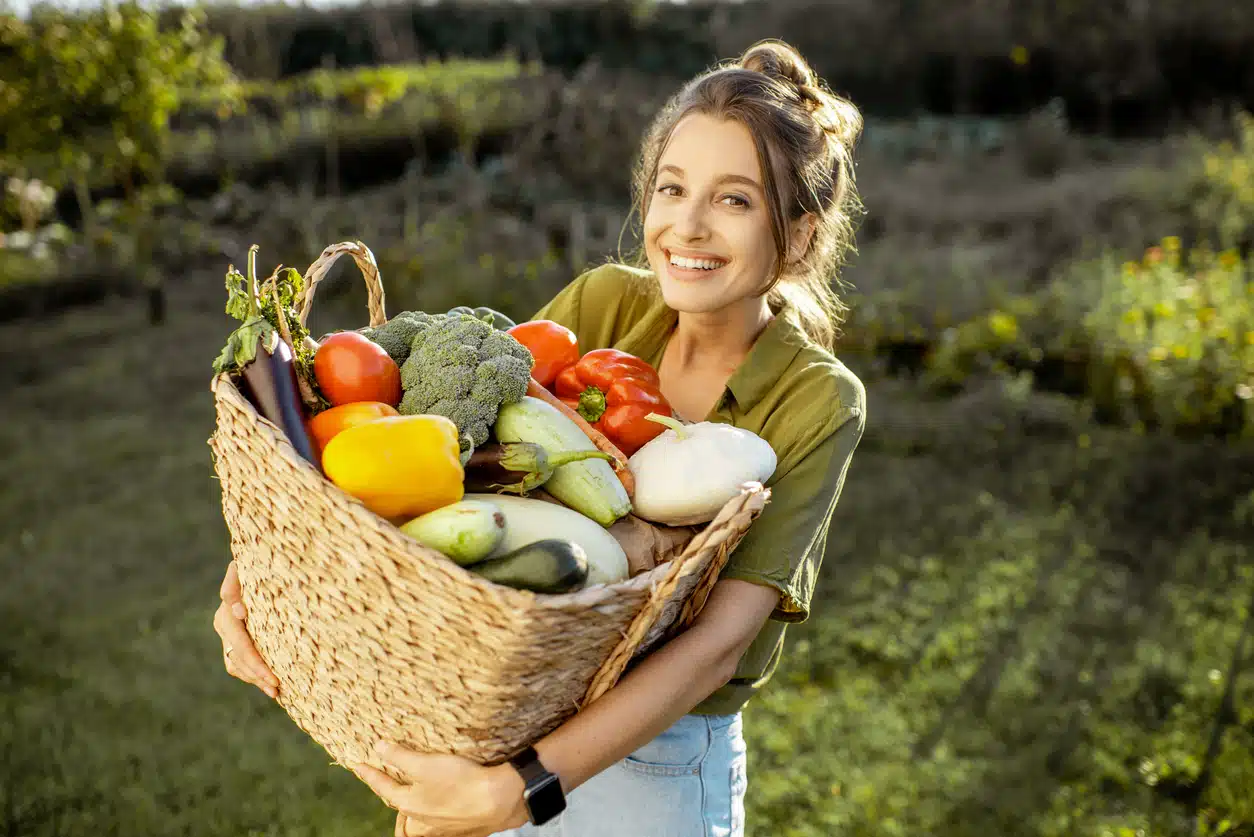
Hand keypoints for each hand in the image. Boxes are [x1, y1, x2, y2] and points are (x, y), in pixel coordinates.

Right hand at [212, 560, 279, 698]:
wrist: (264, 573)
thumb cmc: (264, 567)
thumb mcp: (249, 570)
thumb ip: (237, 582)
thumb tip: (238, 611)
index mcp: (227, 607)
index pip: (239, 637)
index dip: (251, 652)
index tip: (268, 670)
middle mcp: (223, 622)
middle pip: (238, 653)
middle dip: (257, 670)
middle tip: (276, 684)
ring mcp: (226, 635)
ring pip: (236, 664)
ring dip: (255, 678)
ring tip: (276, 691)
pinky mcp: (232, 645)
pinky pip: (238, 666)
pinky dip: (253, 677)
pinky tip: (269, 686)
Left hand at [353, 742, 527, 836]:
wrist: (500, 800)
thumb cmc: (463, 782)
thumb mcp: (426, 763)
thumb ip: (400, 756)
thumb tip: (378, 748)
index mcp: (410, 804)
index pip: (382, 787)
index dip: (369, 775)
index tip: (357, 766)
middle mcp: (423, 820)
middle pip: (400, 817)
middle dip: (393, 803)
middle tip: (388, 791)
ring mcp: (443, 827)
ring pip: (420, 826)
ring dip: (412, 817)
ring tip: (413, 805)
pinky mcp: (462, 827)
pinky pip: (441, 827)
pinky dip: (435, 820)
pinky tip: (443, 810)